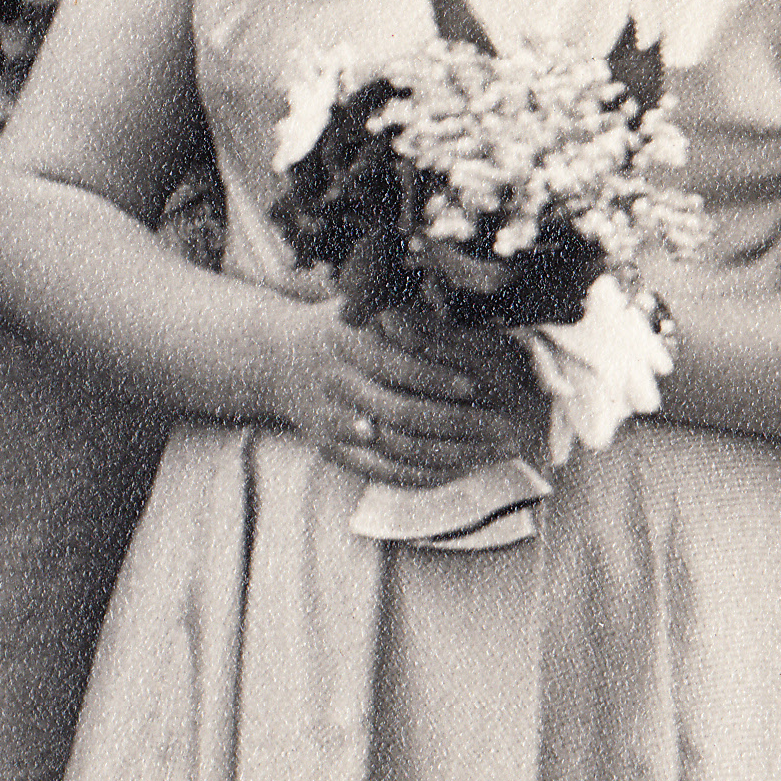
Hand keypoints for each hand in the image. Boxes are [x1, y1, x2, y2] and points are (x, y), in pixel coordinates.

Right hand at [286, 296, 552, 483]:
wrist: (275, 358)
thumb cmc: (342, 327)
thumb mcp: (369, 304)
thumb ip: (415, 313)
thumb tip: (479, 330)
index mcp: (346, 341)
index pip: (397, 365)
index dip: (436, 378)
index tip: (475, 386)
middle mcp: (334, 383)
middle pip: (401, 414)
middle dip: (460, 424)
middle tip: (505, 429)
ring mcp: (330, 421)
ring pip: (397, 449)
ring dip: (451, 455)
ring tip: (493, 453)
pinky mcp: (331, 449)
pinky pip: (383, 472)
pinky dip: (423, 475)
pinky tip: (459, 468)